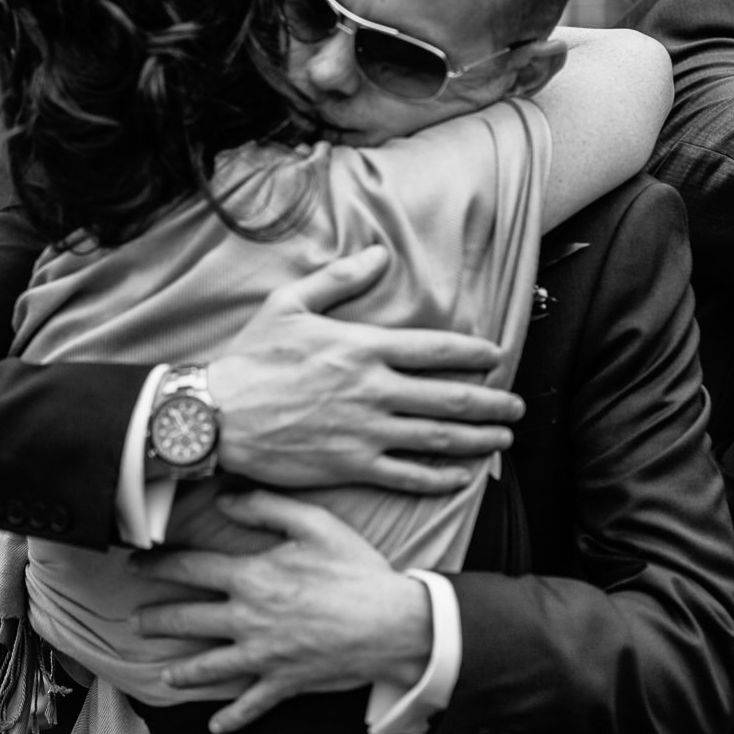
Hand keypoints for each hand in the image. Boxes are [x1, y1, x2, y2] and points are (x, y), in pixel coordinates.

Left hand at [131, 491, 432, 733]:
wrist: (392, 623)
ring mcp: (263, 655)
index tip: (135, 564)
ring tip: (164, 675)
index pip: (190, 570)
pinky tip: (216, 726)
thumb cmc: (356, 569)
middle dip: (156, 621)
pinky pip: (251, 704)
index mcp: (251, 578)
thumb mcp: (315, 523)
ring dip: (182, 672)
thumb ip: (267, 507)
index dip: (157, 566)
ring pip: (209, 667)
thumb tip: (225, 500)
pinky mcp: (283, 682)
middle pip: (187, 621)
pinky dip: (232, 718)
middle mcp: (247, 619)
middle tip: (135, 622)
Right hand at [207, 246, 522, 494]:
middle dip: (493, 402)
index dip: (476, 353)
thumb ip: (340, 279)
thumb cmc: (251, 358)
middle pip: (451, 397)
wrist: (215, 415)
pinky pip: (408, 475)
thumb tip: (380, 255)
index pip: (437, 349)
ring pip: (438, 438)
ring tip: (504, 439)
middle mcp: (373, 390)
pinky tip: (462, 477)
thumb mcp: (290, 303)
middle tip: (517, 406)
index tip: (498, 356)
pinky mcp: (351, 466)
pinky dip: (441, 477)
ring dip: (478, 439)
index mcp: (363, 348)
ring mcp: (365, 431)